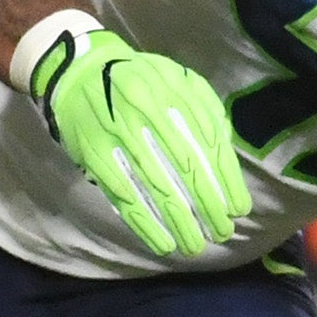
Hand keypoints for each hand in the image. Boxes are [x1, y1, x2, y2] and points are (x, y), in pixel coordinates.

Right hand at [24, 23, 253, 257]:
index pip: (207, 145)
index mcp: (172, 95)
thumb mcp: (178, 78)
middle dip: (206, 207)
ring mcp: (117, 137)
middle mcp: (145, 116)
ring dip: (177, 222)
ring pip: (154, 188)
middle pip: (184, 171)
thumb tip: (226, 150)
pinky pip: (122, 195)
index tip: (238, 209)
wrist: (79, 70)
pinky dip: (143, 222)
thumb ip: (205, 108)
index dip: (225, 181)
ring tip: (194, 246)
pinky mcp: (95, 156)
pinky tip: (161, 241)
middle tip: (221, 233)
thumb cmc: (140, 78)